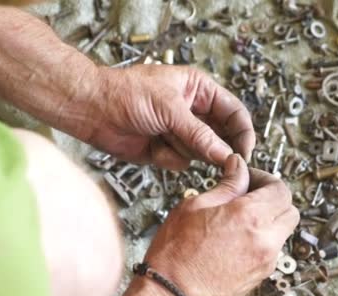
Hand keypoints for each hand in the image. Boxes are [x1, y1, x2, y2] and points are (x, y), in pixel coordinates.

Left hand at [87, 65, 254, 168]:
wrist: (92, 111)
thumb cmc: (126, 94)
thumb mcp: (170, 109)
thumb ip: (200, 134)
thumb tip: (225, 154)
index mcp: (199, 90)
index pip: (234, 112)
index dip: (242, 133)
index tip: (245, 153)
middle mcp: (193, 112)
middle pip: (221, 137)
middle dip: (217, 148)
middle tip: (222, 161)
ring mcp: (179, 133)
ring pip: (202, 154)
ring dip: (185, 149)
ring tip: (164, 136)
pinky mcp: (166, 151)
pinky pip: (181, 163)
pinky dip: (168, 158)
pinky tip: (152, 145)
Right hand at [143, 154, 297, 295]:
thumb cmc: (175, 256)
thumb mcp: (194, 206)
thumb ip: (225, 185)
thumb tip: (238, 169)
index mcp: (250, 217)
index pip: (280, 189)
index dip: (265, 179)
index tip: (248, 178)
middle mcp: (264, 240)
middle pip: (290, 210)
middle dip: (273, 199)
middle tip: (249, 195)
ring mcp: (265, 262)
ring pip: (283, 231)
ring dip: (269, 220)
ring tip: (240, 218)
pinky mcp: (260, 277)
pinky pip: (272, 250)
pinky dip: (262, 239)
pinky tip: (237, 238)